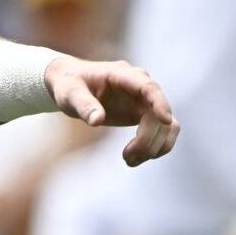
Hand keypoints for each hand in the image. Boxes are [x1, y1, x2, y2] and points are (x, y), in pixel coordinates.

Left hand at [45, 57, 180, 166]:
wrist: (71, 85)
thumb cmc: (68, 84)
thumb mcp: (68, 92)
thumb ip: (83, 104)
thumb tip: (97, 120)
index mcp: (121, 74)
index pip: (148, 87)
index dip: (160, 102)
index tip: (165, 120)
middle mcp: (139, 86)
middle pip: (158, 114)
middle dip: (148, 139)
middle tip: (127, 158)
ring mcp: (146, 100)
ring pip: (167, 126)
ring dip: (154, 146)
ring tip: (129, 160)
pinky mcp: (146, 114)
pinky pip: (163, 132)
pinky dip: (155, 147)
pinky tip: (135, 157)